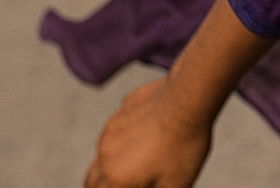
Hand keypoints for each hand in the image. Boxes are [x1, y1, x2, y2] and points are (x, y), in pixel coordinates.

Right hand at [84, 76, 210, 187]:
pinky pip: (114, 131)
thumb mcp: (176, 184)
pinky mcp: (119, 113)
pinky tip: (145, 135)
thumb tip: (148, 187)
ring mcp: (110, 132)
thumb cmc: (183, 146)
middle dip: (104, 185)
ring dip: (111, 162)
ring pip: (102, 154)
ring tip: (138, 161)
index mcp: (115, 179)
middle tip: (126, 181)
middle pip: (93, 180)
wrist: (187, 101)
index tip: (133, 184)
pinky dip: (122, 139)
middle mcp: (105, 156)